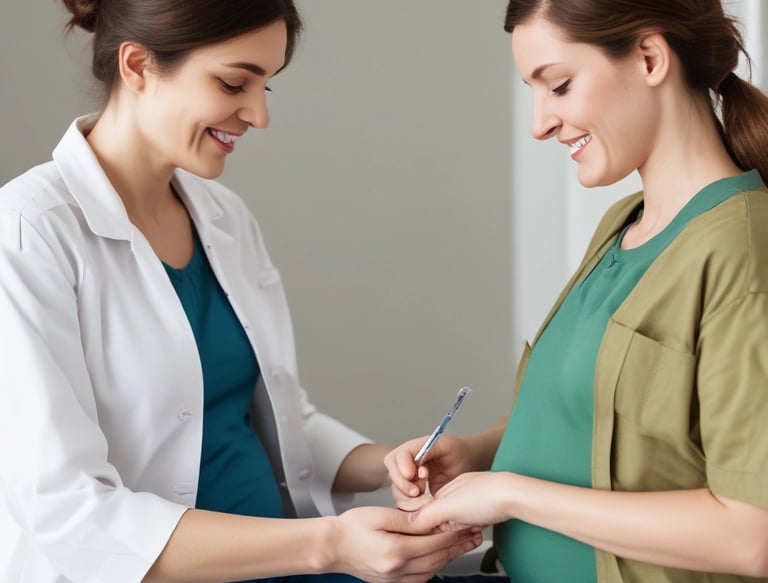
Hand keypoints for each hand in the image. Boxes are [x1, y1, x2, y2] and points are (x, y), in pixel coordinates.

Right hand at [329, 506, 483, 582]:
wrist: (331, 548)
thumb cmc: (351, 527)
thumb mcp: (379, 515)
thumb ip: (407, 520)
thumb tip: (431, 519)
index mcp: (396, 551)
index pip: (435, 542)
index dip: (455, 533)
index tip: (469, 524)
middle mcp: (398, 570)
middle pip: (437, 558)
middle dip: (459, 546)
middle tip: (476, 535)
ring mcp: (395, 580)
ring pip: (432, 570)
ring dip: (450, 557)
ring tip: (464, 544)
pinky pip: (421, 578)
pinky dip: (434, 567)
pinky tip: (441, 557)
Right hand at [385, 434, 472, 508]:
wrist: (465, 463)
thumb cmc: (456, 452)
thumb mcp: (445, 445)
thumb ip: (429, 448)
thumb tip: (416, 462)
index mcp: (410, 449)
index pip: (395, 458)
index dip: (403, 468)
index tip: (419, 475)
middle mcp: (404, 465)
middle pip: (393, 477)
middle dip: (405, 486)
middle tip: (419, 491)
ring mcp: (407, 481)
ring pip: (397, 493)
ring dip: (410, 499)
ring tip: (428, 497)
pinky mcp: (413, 496)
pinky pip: (405, 504)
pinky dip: (414, 507)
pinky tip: (429, 503)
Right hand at [409, 471, 513, 532]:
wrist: (516, 494)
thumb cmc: (486, 497)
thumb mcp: (449, 507)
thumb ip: (428, 514)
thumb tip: (411, 522)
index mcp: (446, 489)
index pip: (427, 509)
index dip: (428, 524)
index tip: (433, 533)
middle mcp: (458, 490)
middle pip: (444, 515)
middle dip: (449, 527)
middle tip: (458, 529)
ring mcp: (474, 495)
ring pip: (461, 518)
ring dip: (464, 527)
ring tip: (473, 526)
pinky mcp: (488, 503)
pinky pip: (475, 518)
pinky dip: (476, 524)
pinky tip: (482, 525)